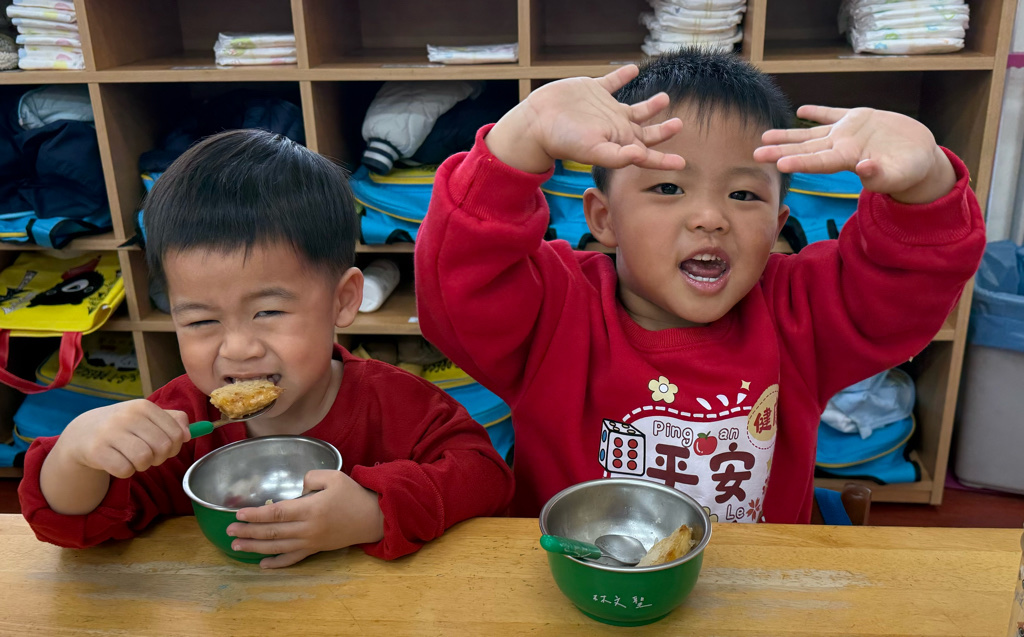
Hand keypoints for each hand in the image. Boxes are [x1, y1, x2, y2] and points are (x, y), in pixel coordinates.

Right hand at [54, 399, 190, 478]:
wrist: (82, 433)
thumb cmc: (124, 427)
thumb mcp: (147, 417)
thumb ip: (174, 421)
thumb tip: (188, 434)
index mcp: (143, 406)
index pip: (176, 433)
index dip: (175, 446)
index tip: (164, 447)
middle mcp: (127, 416)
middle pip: (162, 447)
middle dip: (160, 457)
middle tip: (148, 456)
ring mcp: (110, 432)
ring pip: (144, 459)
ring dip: (143, 466)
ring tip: (134, 459)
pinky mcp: (96, 450)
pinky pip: (125, 470)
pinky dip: (126, 472)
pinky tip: (118, 463)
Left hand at [227, 470, 384, 568]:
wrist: (372, 519)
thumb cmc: (353, 495)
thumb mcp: (334, 477)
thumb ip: (311, 477)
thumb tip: (297, 486)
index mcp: (311, 509)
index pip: (277, 513)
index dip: (256, 514)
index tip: (239, 514)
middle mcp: (308, 528)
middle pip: (272, 531)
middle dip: (248, 531)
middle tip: (230, 530)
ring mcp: (311, 542)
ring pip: (277, 546)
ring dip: (255, 546)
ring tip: (237, 545)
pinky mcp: (315, 549)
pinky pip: (293, 559)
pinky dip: (276, 563)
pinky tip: (262, 564)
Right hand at [485, 64, 685, 173]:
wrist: (538, 121)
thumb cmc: (564, 140)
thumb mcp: (593, 151)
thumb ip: (618, 156)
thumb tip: (641, 156)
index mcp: (619, 143)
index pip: (647, 154)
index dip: (664, 159)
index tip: (681, 163)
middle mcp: (615, 127)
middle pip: (646, 130)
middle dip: (663, 129)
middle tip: (679, 124)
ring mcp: (605, 108)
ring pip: (635, 107)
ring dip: (651, 104)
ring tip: (664, 97)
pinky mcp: (594, 90)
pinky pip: (613, 82)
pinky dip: (624, 75)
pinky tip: (632, 69)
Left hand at [754, 105, 955, 203]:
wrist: (921, 156)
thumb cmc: (911, 171)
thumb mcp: (898, 174)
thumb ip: (880, 174)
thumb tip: (864, 169)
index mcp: (849, 160)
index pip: (819, 162)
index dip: (799, 163)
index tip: (778, 165)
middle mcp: (842, 147)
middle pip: (806, 149)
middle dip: (780, 150)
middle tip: (755, 153)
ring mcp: (848, 133)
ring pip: (812, 133)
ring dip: (789, 134)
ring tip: (766, 134)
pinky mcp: (859, 120)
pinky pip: (834, 114)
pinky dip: (818, 111)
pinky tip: (800, 110)